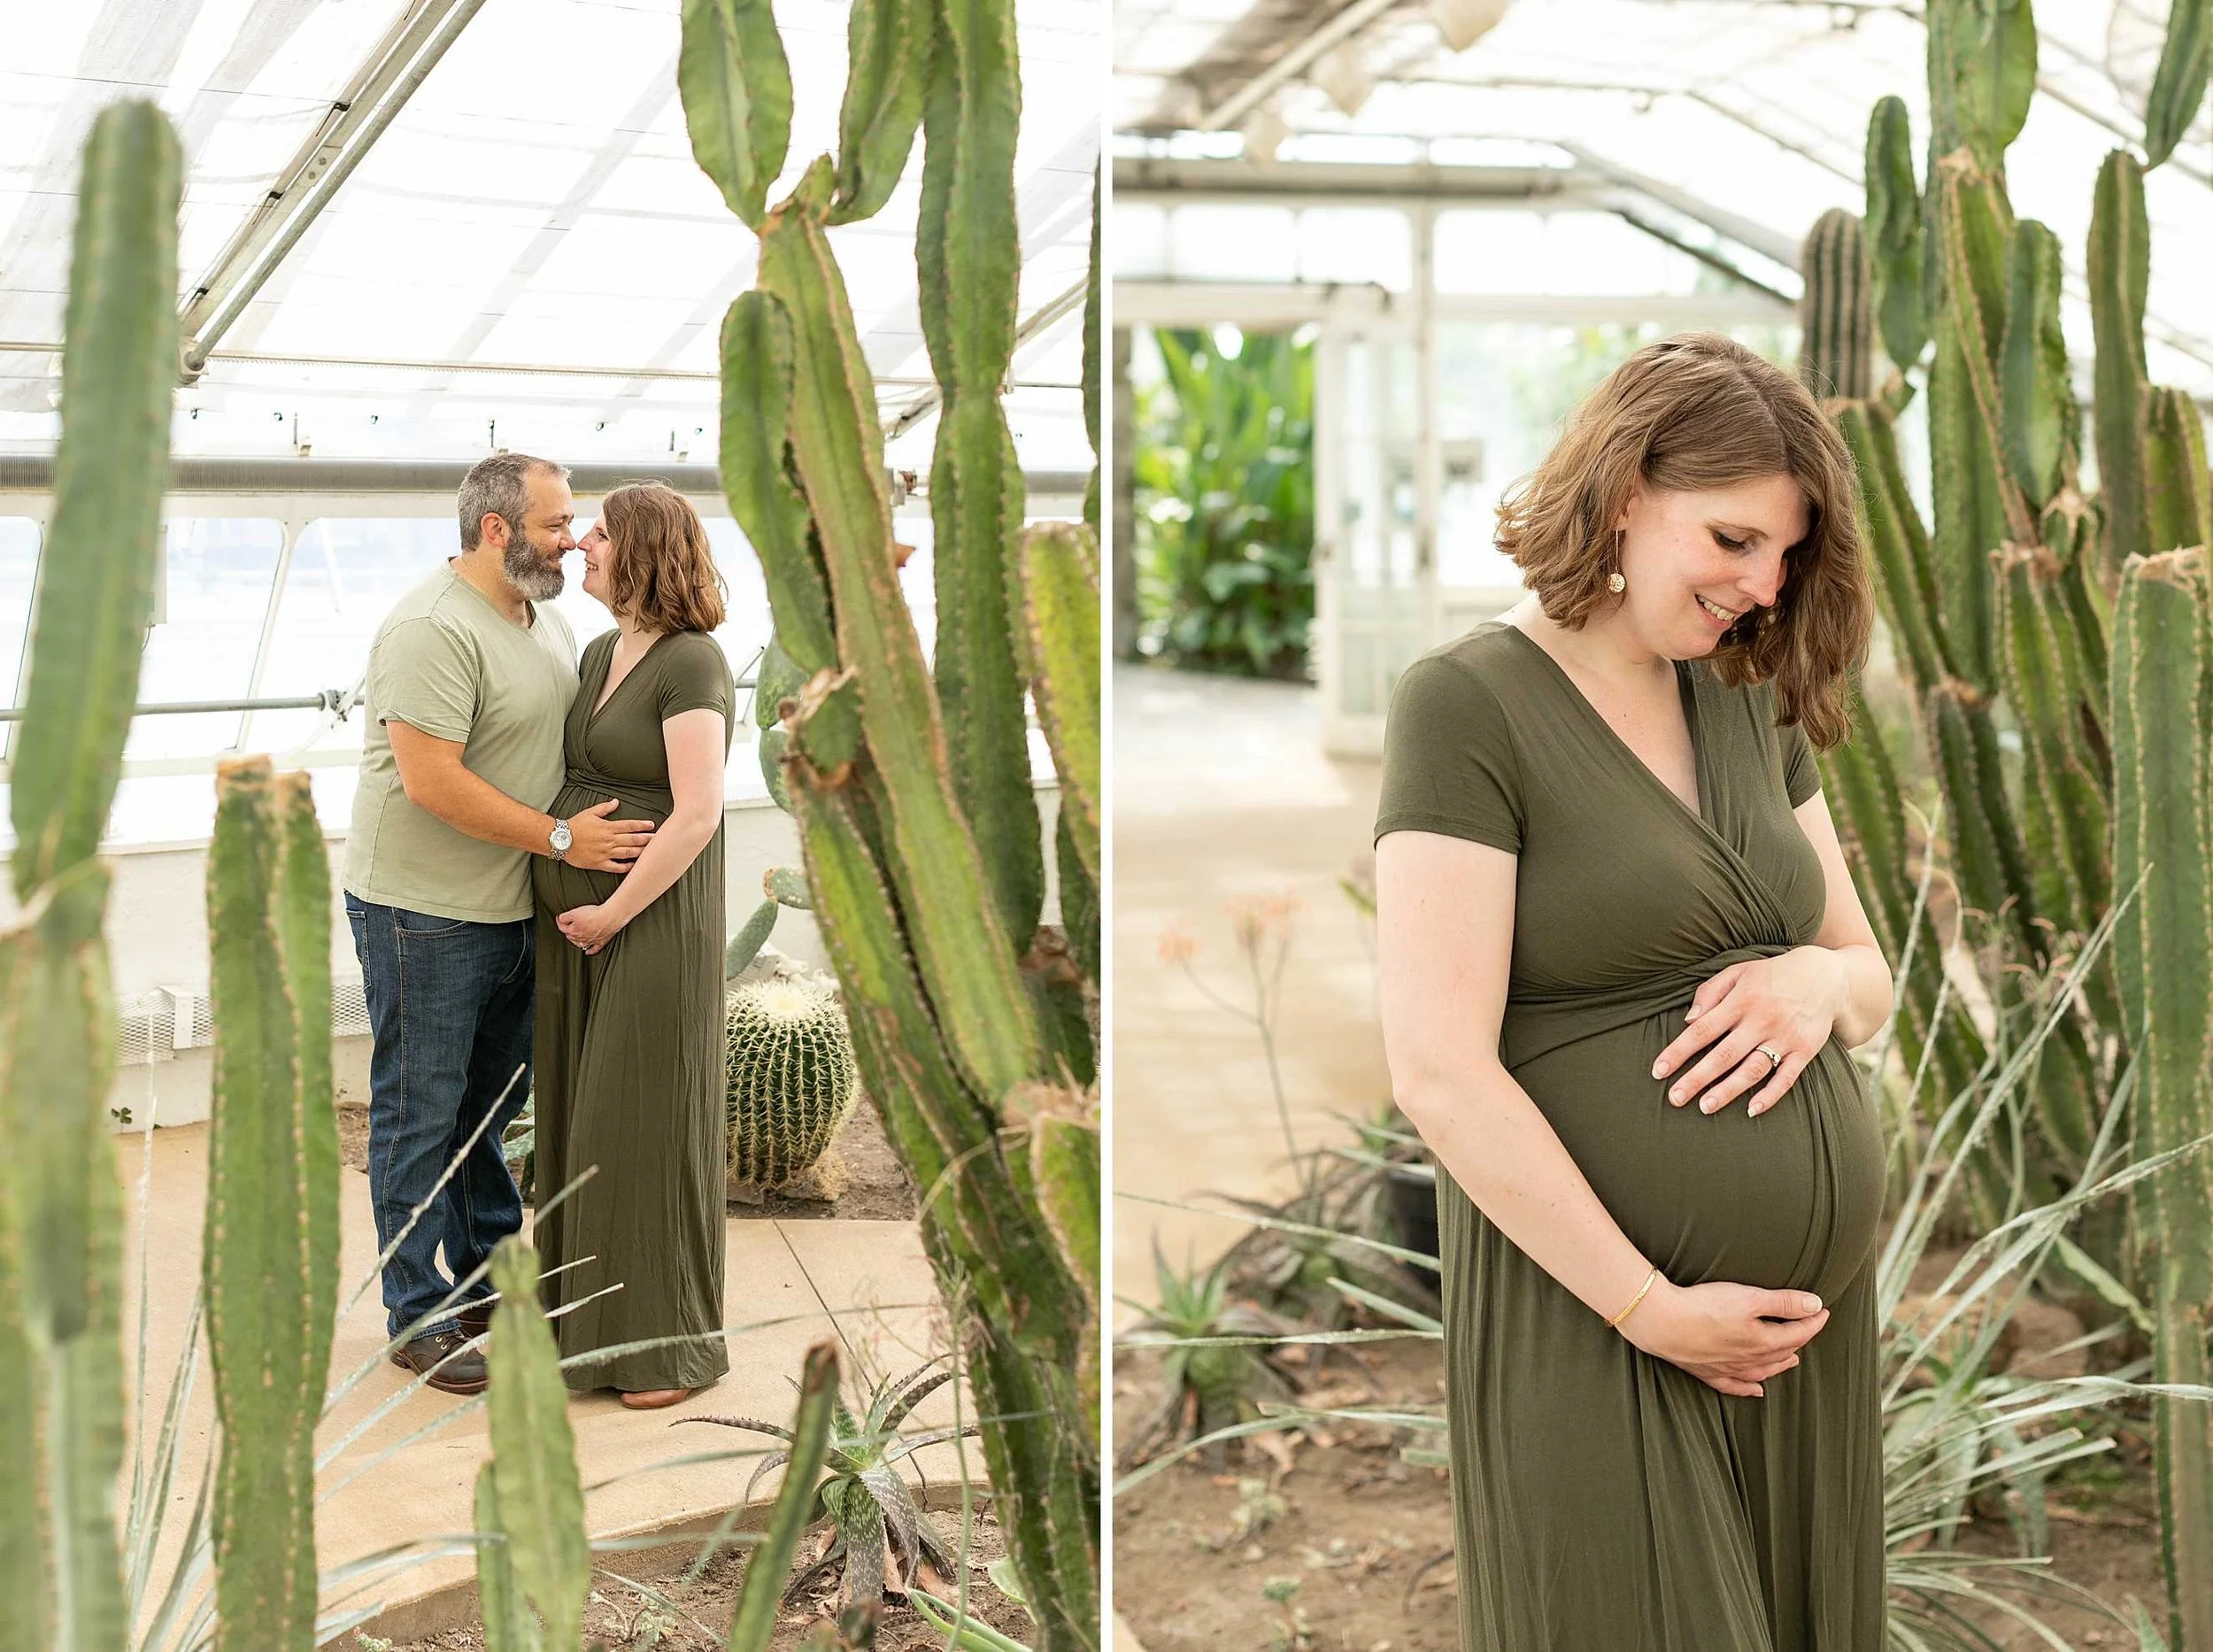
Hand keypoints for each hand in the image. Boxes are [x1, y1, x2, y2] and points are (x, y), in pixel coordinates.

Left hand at [556, 903, 624, 953]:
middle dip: (568, 930)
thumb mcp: (574, 912)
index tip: (559, 917)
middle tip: (568, 925)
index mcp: (573, 931)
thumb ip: (565, 917)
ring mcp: (591, 941)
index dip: (559, 921)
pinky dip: (590, 951)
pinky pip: (594, 949)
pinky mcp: (601, 941)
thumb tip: (560, 919)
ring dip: (576, 941)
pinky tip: (587, 952)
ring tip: (574, 938)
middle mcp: (581, 938)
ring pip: (580, 943)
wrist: (610, 917)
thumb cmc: (593, 914)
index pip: (562, 927)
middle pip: (571, 936)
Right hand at [564, 798, 654, 872]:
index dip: (642, 825)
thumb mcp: (590, 812)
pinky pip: (616, 867)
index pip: (630, 825)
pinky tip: (635, 866)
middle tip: (659, 839)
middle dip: (647, 839)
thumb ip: (605, 808)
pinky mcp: (599, 864)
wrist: (559, 840)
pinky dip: (626, 867)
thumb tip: (616, 802)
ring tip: (651, 852)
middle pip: (632, 840)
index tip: (652, 825)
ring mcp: (605, 853)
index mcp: (608, 827)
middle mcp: (609, 840)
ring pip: (628, 853)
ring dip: (641, 852)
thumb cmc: (575, 825)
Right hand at [1618, 1277, 1830, 1397]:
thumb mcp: (1749, 1297)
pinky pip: (1734, 1385)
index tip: (1823, 1311)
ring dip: (1780, 1365)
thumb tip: (1816, 1306)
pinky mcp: (1707, 1371)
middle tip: (1807, 1329)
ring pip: (1763, 1371)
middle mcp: (1750, 1360)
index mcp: (1763, 1341)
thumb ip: (1783, 1302)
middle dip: (1798, 1340)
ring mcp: (1728, 1368)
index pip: (1797, 1333)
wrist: (1663, 1323)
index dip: (1812, 1321)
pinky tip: (1756, 1390)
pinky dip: (1748, 1388)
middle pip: (1782, 1352)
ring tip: (1792, 1360)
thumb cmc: (1704, 1307)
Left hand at [1650, 947, 1845, 1116]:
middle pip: (1723, 1055)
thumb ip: (1710, 993)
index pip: (1702, 1030)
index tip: (1658, 1071)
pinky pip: (1787, 1077)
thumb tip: (1688, 1020)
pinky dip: (1771, 1095)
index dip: (1678, 1051)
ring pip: (1752, 1069)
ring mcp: (1785, 1037)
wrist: (1824, 975)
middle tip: (1675, 1098)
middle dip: (1697, 1078)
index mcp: (1740, 1001)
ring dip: (1728, 1090)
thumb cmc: (1771, 975)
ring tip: (1705, 1107)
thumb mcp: (1738, 972)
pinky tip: (1752, 1110)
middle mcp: (1761, 1020)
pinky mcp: (1805, 1050)